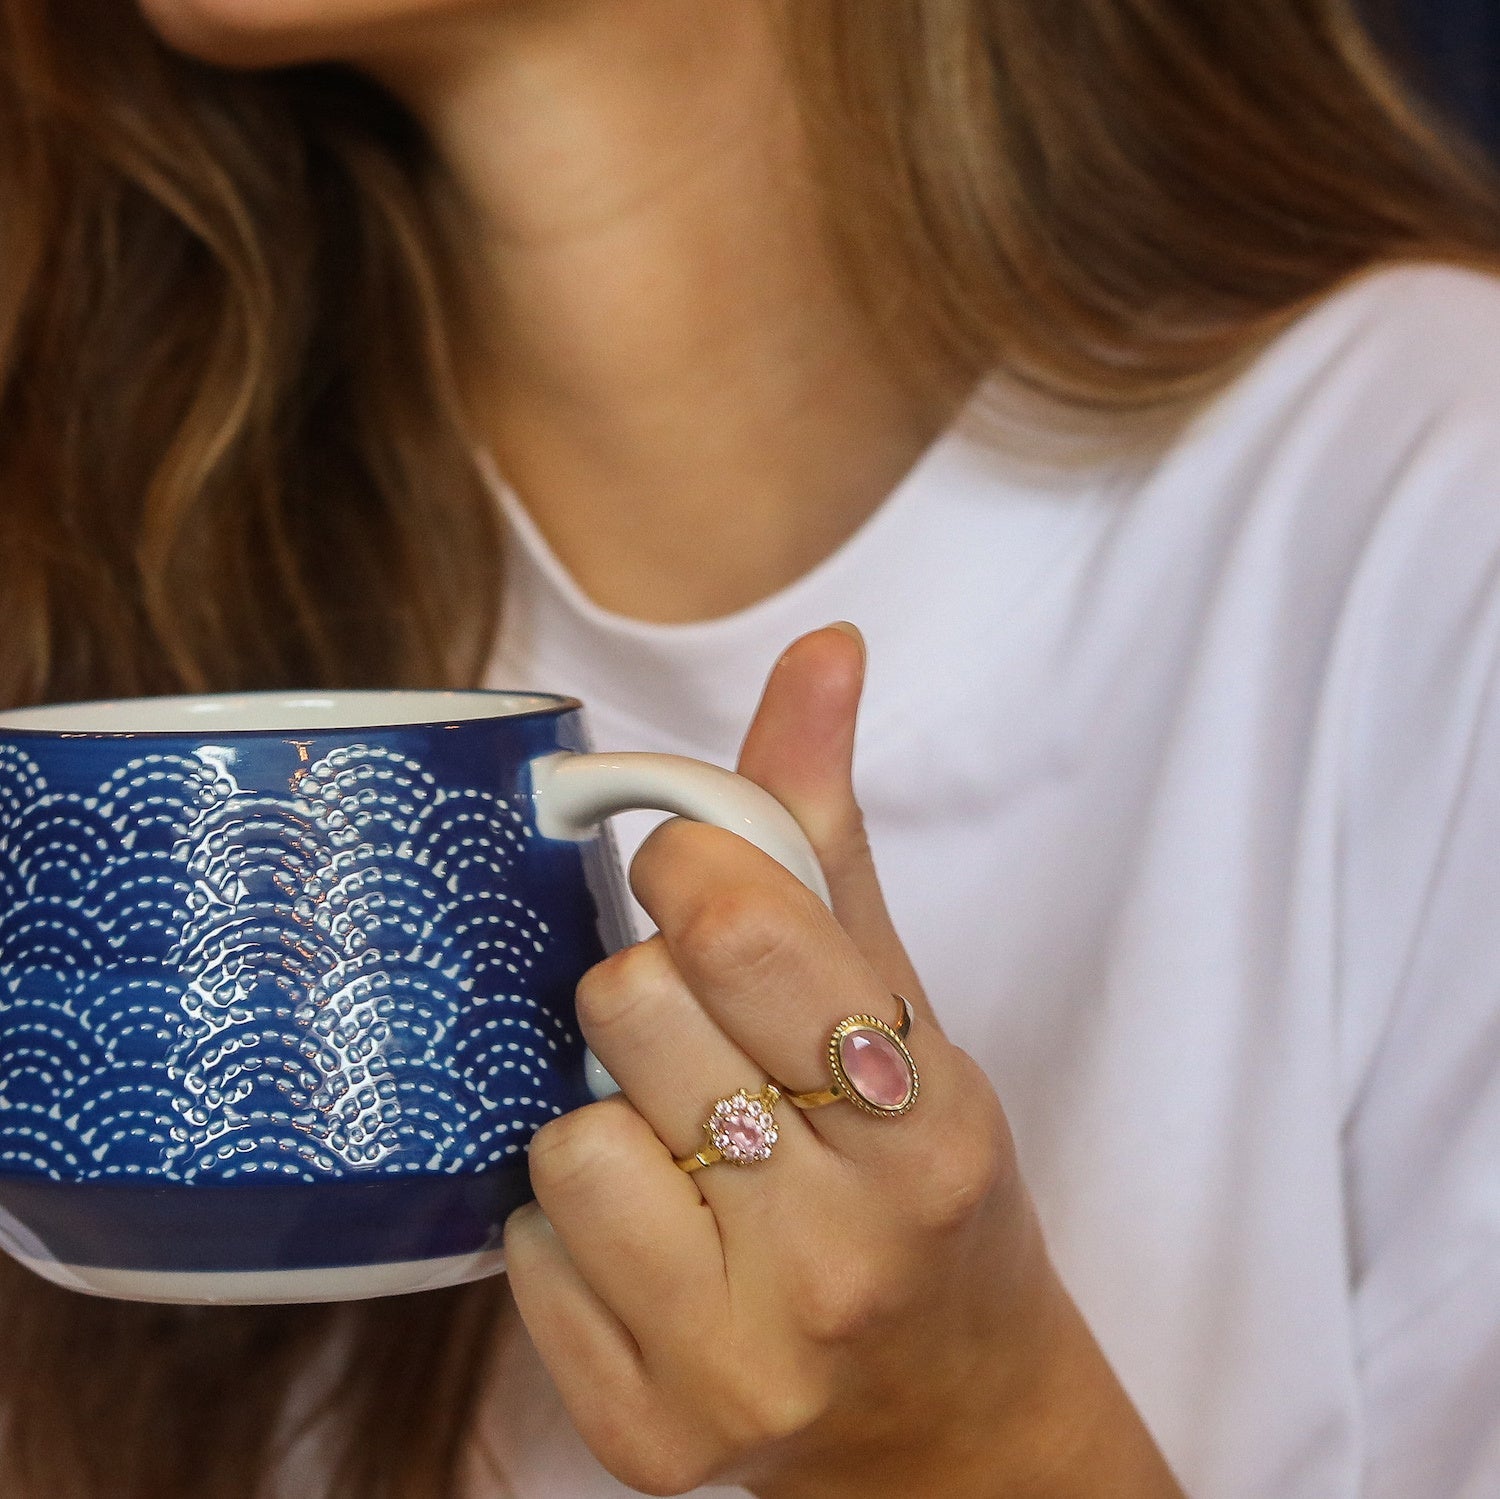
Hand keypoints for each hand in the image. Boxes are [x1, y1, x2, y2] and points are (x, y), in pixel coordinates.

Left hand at [504, 626, 1182, 1497]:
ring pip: (563, 1136)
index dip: (690, 870)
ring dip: (604, 1114)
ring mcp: (746, 1363)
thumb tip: (822, 648)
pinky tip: (653, 1240)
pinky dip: (569, 1225)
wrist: (941, 1406)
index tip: (695, 883)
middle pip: (627, 1009)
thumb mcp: (906, 1000)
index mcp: (929, 1129)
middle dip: (646, 991)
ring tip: (683, 1151)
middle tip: (703, 1037)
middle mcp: (849, 1257)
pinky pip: (524, 1252)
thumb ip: (828, 829)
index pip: (744, 928)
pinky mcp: (653, 1440)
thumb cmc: (922, 1182)